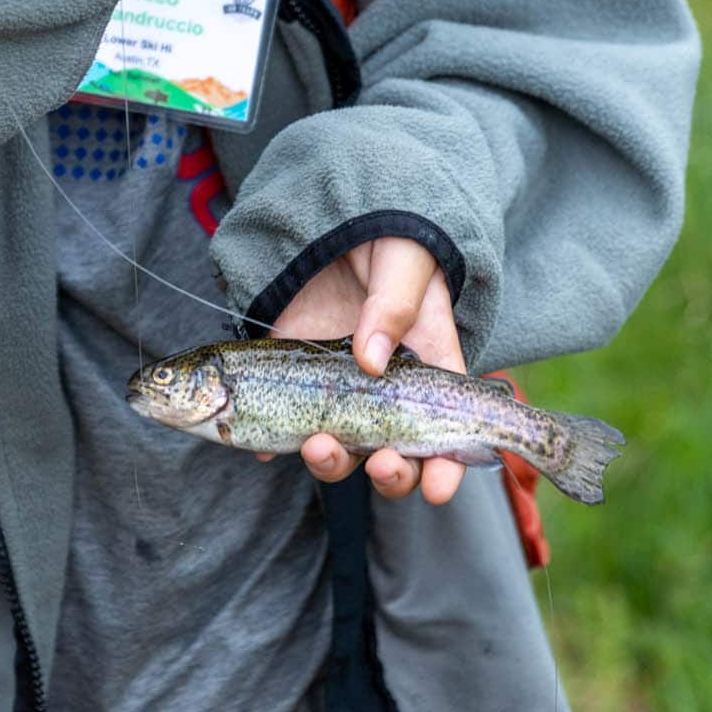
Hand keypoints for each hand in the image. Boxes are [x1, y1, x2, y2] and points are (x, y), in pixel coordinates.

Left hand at [265, 237, 466, 503]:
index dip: (448, 466)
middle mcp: (385, 393)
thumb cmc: (388, 239)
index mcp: (428, 370)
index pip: (448, 431)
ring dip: (332, 462)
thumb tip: (370, 359)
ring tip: (317, 446)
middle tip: (380, 464)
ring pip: (340, 448)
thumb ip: (394, 306)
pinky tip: (263, 445)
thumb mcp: (404, 264)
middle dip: (392, 474)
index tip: (439, 487)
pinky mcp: (293, 377)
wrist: (332, 223)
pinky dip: (272, 442)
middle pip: (396, 454)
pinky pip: (283, 423)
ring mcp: (338, 390)